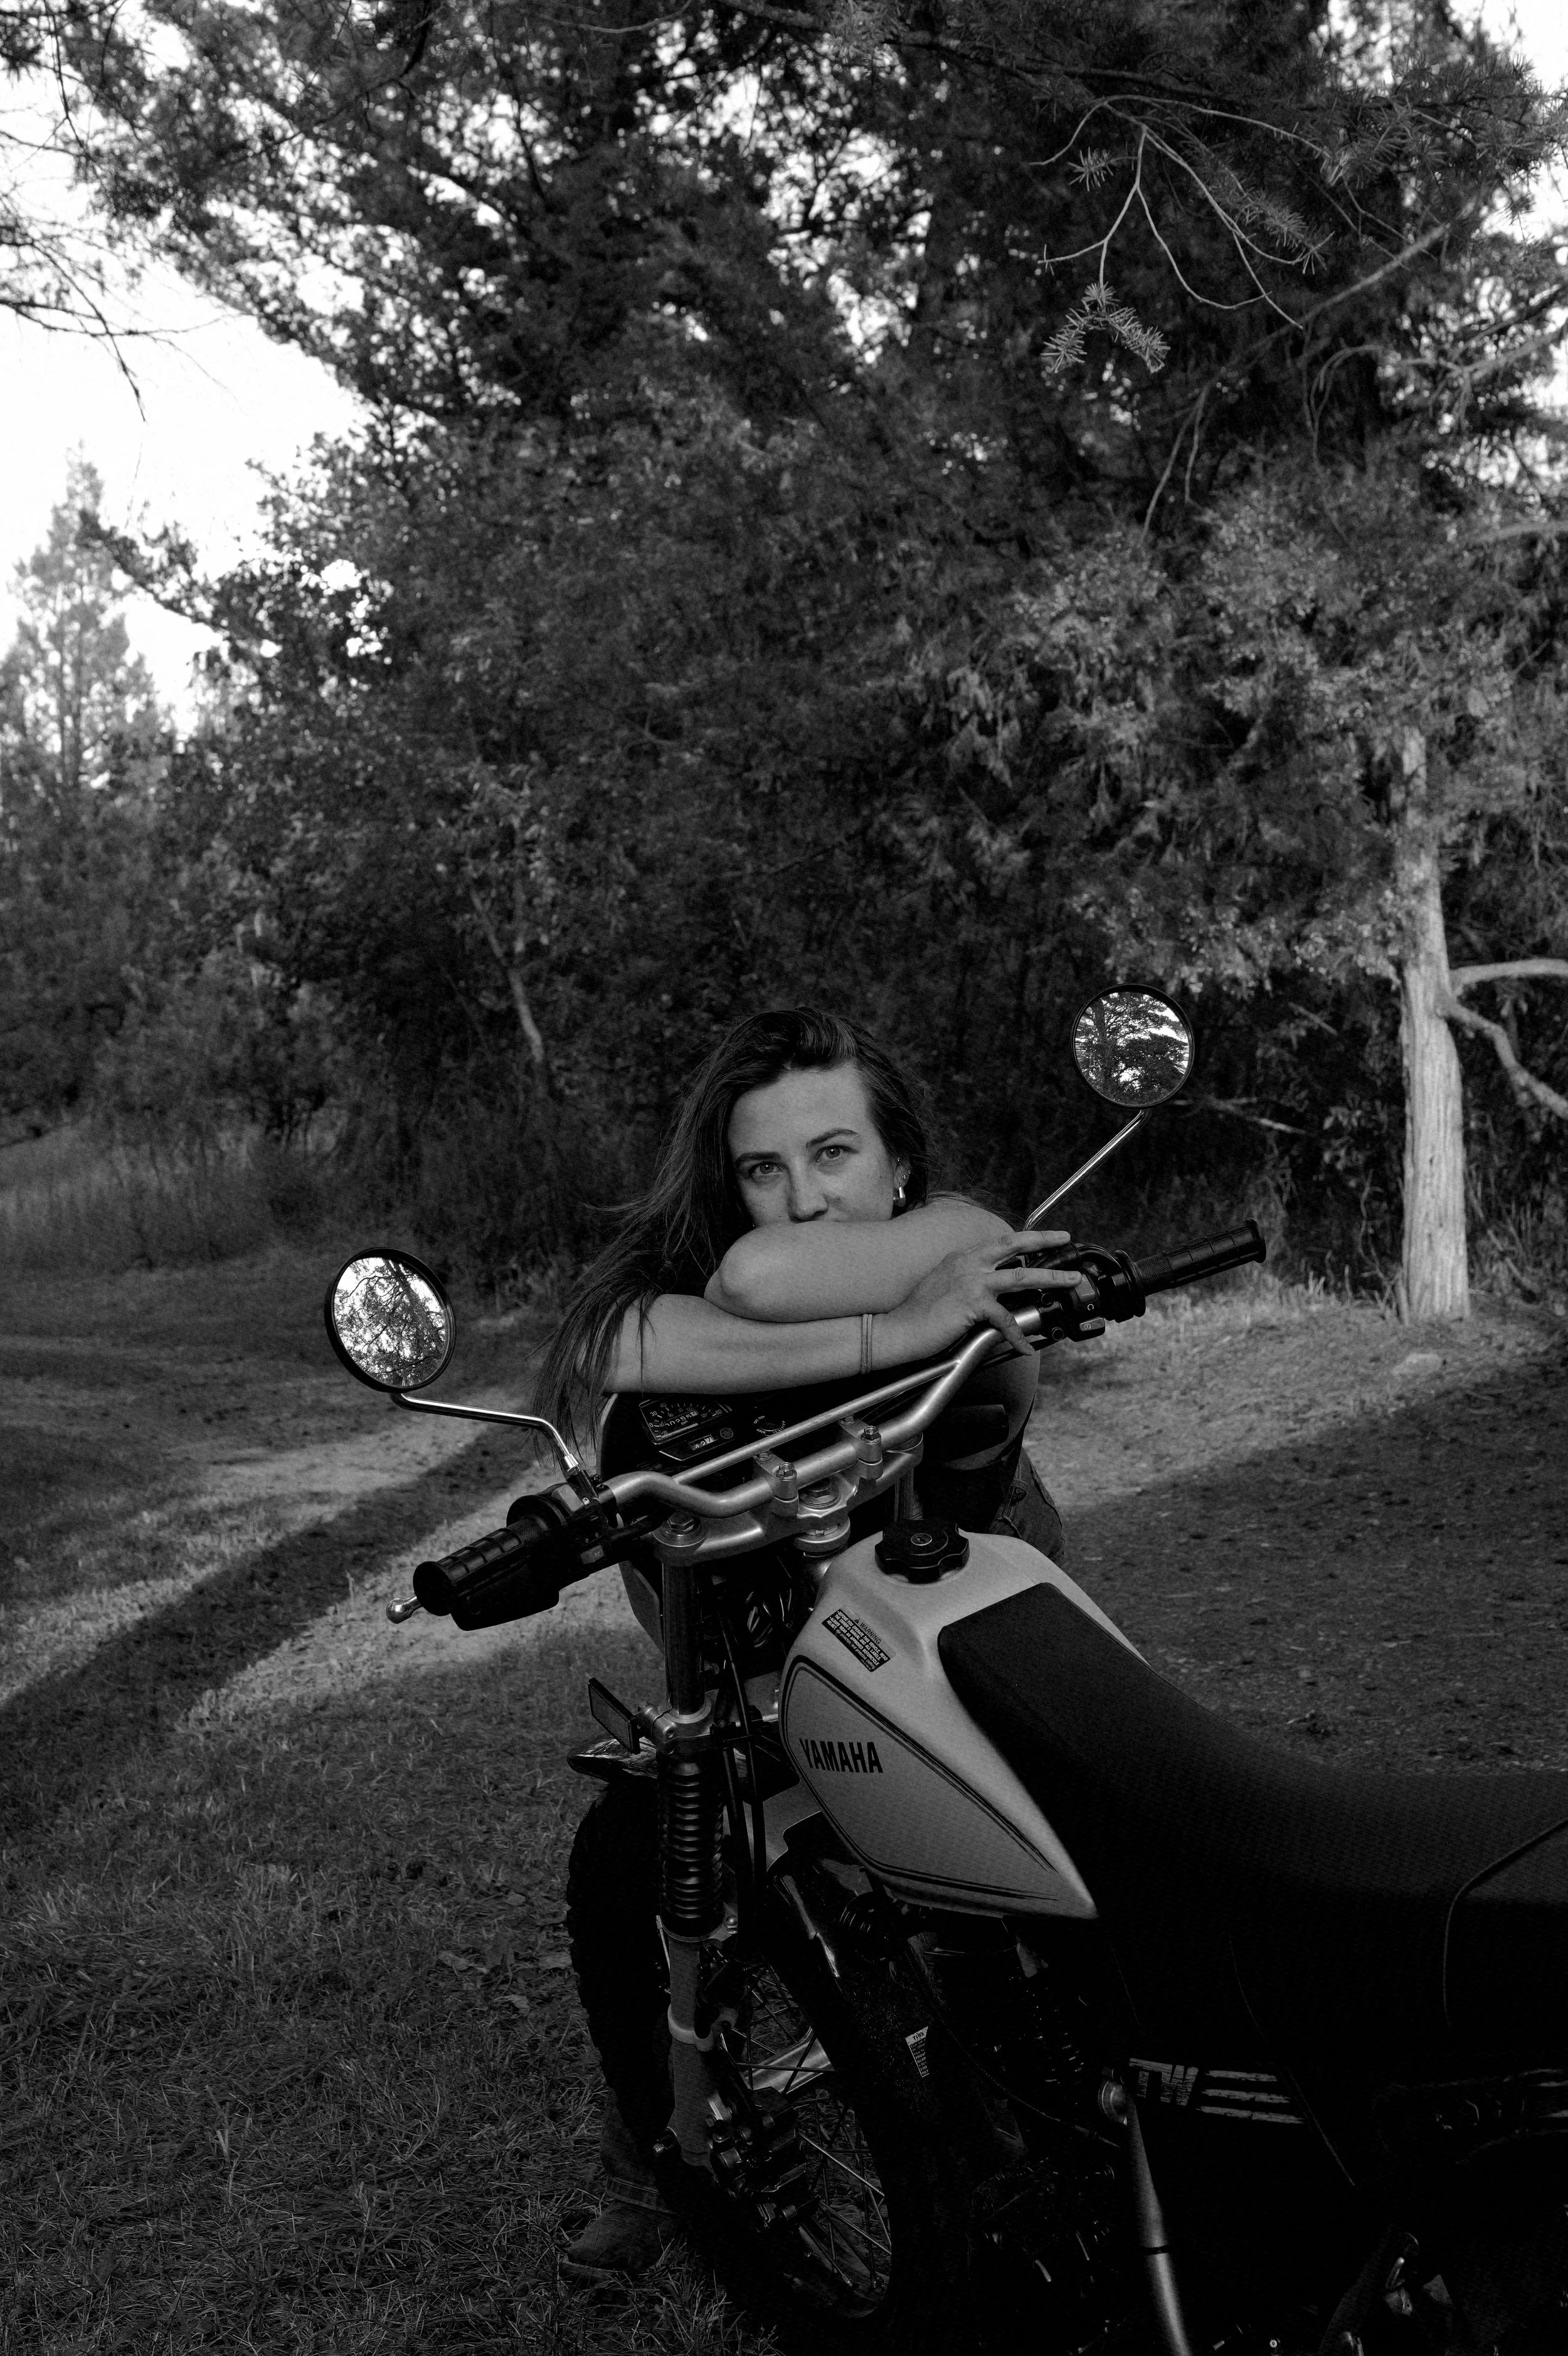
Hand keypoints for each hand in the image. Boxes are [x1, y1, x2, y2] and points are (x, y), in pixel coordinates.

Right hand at [875, 1230, 1083, 1364]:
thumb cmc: (918, 1315)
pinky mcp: (972, 1304)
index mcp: (961, 1258)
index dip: (1024, 1239)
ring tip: (1070, 1281)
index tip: (1043, 1237)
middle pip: (1013, 1245)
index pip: (999, 1243)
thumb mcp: (944, 1287)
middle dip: (1043, 1241)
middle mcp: (968, 1264)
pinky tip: (1025, 1347)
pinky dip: (1018, 1334)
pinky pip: (1005, 1319)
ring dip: (1051, 1278)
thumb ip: (968, 1283)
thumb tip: (990, 1292)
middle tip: (1064, 1238)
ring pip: (1021, 1276)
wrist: (898, 1330)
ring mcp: (971, 1282)